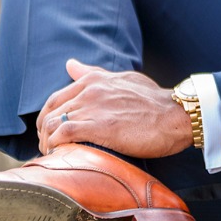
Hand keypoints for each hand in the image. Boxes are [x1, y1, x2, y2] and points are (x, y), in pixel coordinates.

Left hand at [37, 59, 193, 157]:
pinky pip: (64, 134)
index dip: (47, 117)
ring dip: (47, 143)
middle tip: (48, 148)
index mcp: (93, 80)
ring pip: (53, 124)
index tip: (49, 132)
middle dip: (44, 133)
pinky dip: (56, 146)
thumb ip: (94, 73)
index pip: (55, 98)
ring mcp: (93, 108)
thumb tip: (70, 64)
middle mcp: (89, 91)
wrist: (176, 115)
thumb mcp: (123, 78)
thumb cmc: (155, 100)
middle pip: (51, 112)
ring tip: (53, 156)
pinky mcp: (99, 127)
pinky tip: (59, 156)